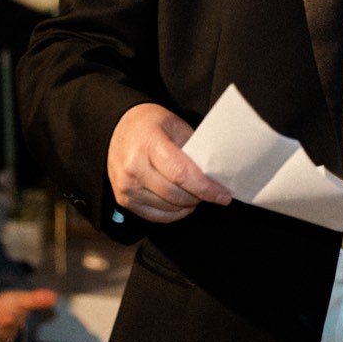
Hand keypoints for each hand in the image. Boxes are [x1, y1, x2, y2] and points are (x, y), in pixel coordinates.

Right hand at [106, 103, 231, 223]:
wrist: (118, 128)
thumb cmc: (150, 125)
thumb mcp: (175, 126)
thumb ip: (193, 150)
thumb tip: (214, 175)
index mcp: (148, 144)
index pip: (181, 173)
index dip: (205, 188)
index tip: (223, 195)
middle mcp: (134, 167)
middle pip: (174, 194)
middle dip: (199, 197)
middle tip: (212, 193)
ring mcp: (126, 186)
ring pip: (167, 208)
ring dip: (187, 206)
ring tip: (196, 194)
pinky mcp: (124, 200)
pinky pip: (156, 216)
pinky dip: (174, 213)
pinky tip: (182, 203)